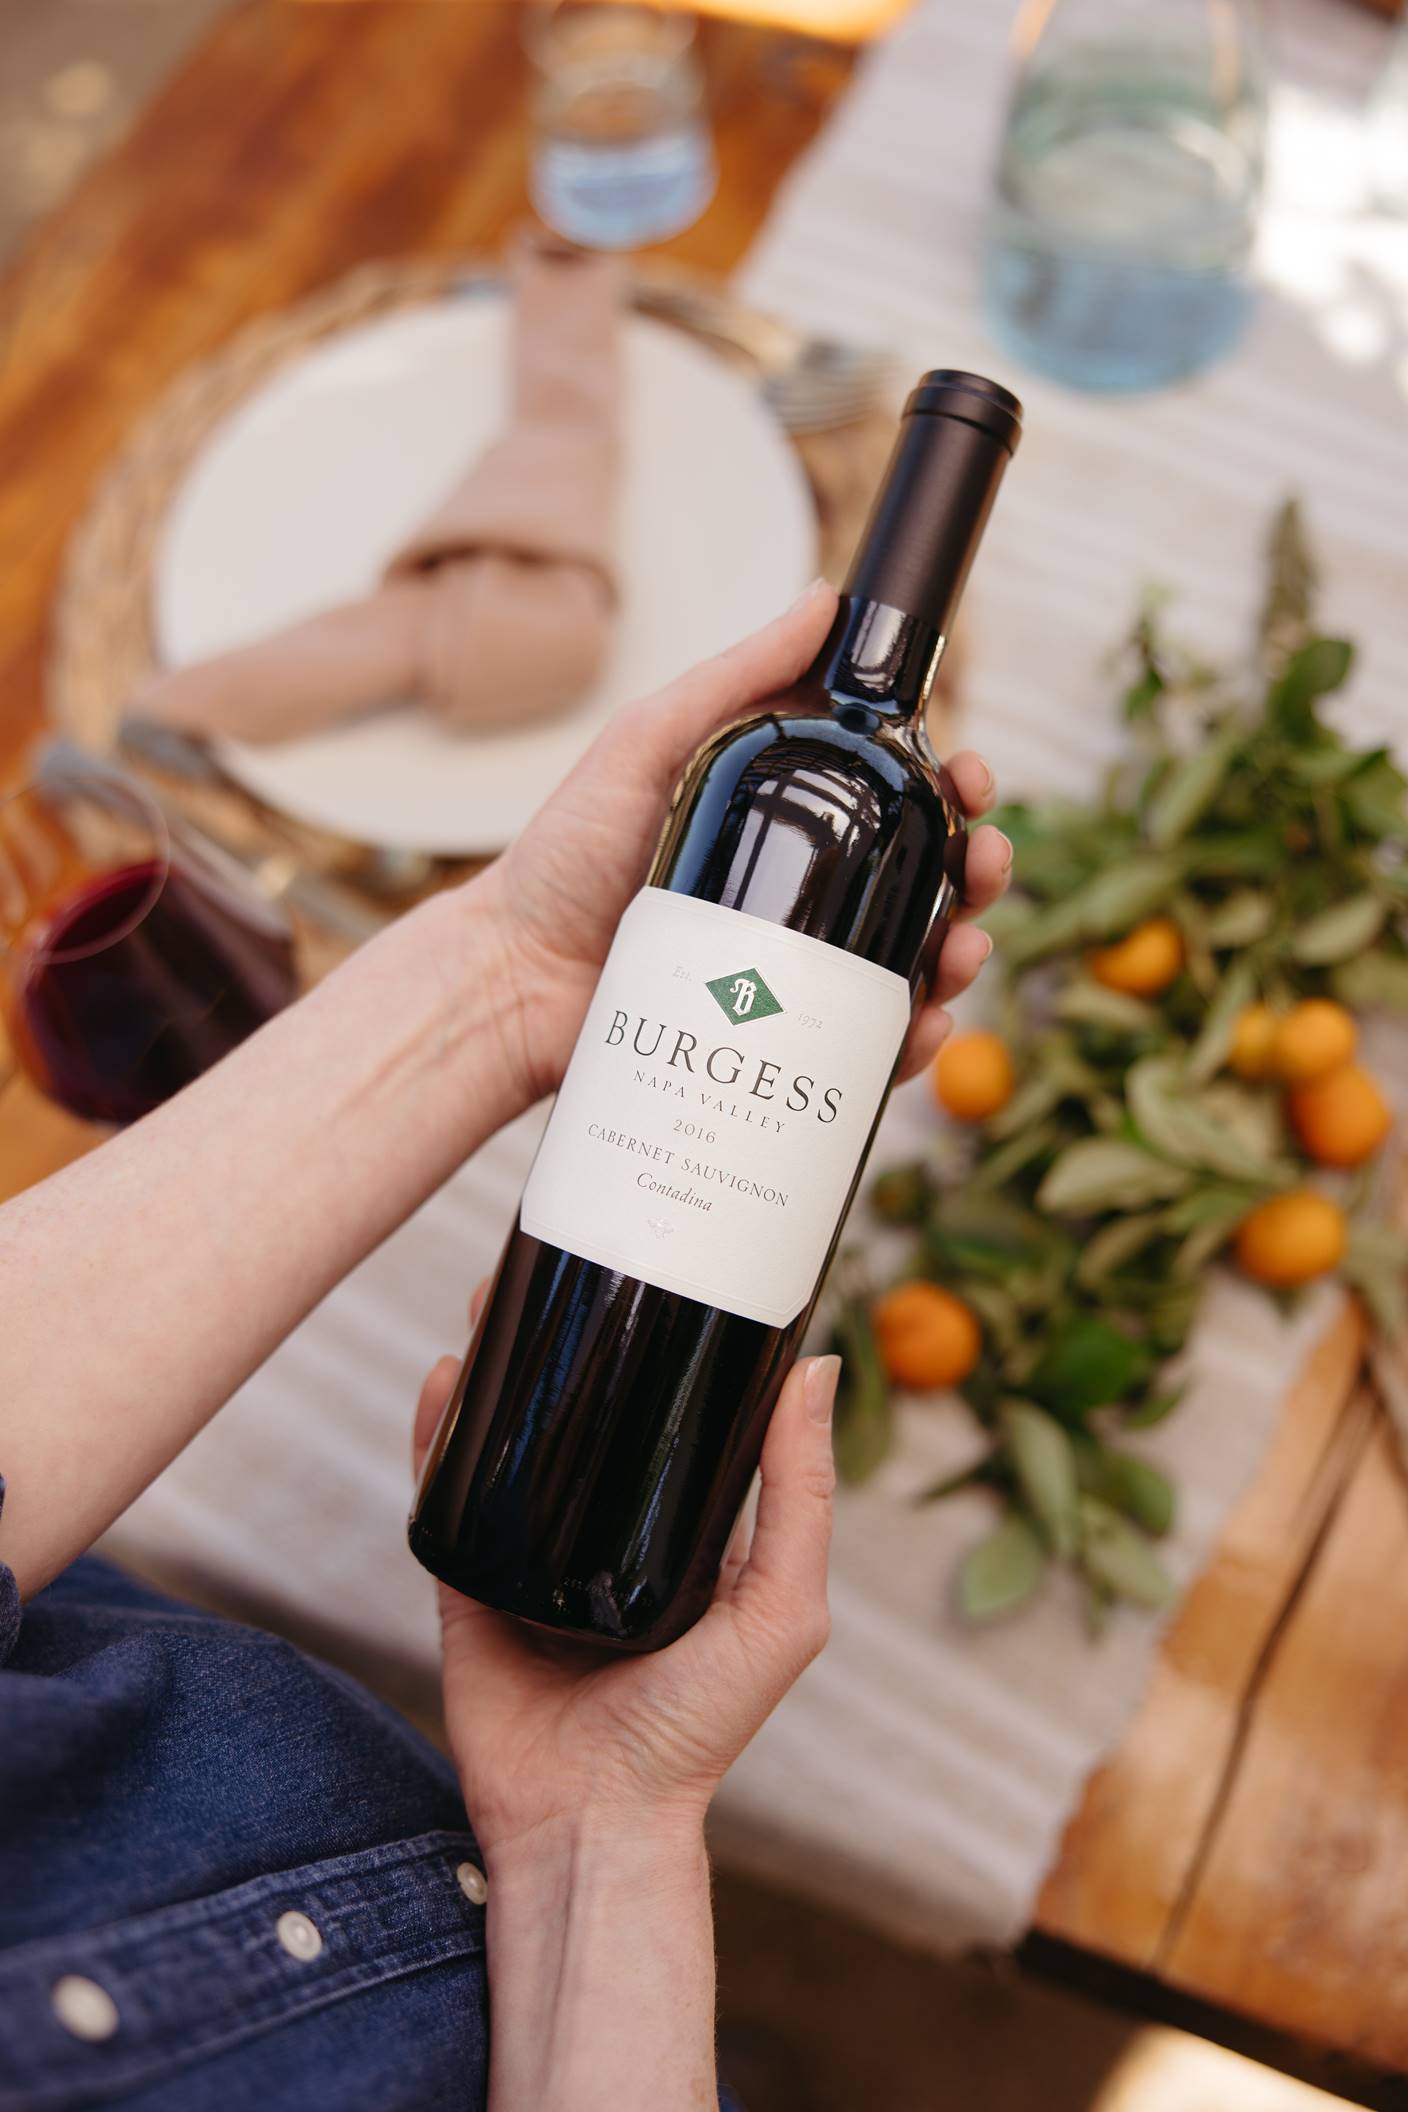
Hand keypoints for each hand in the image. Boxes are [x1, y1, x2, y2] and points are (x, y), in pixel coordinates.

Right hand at [413, 1299, 842, 1861]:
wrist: (590, 1820)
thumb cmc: (700, 1729)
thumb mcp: (782, 1608)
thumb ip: (802, 1495)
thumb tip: (819, 1364)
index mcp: (683, 1531)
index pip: (673, 1415)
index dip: (662, 1341)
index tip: (656, 1266)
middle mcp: (607, 1530)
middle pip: (583, 1410)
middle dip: (570, 1334)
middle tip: (560, 1260)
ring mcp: (533, 1550)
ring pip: (511, 1437)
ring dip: (501, 1364)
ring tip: (496, 1295)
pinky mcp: (470, 1579)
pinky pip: (449, 1492)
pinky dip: (440, 1432)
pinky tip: (448, 1379)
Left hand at [476, 579, 1010, 1107]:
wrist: (511, 983)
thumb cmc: (563, 860)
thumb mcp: (647, 746)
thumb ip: (733, 677)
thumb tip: (822, 599)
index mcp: (780, 813)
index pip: (890, 791)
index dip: (949, 786)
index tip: (972, 781)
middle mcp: (797, 888)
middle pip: (921, 876)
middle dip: (977, 870)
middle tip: (985, 868)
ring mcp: (793, 965)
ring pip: (910, 959)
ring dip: (961, 953)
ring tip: (960, 955)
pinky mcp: (779, 1035)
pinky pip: (865, 1039)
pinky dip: (910, 1037)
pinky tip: (921, 1027)